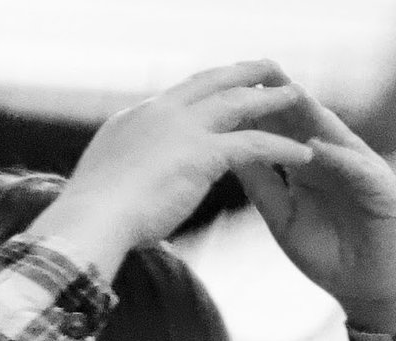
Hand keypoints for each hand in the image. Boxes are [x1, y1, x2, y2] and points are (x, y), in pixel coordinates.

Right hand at [36, 63, 314, 271]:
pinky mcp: (201, 153)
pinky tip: (305, 154)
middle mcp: (161, 113)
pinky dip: (281, 147)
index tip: (227, 83)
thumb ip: (129, 173)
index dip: (207, 87)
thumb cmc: (93, 215)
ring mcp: (181, 129)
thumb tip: (132, 187)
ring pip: (236, 103)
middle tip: (268, 67)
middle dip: (242, 72)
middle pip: (210, 81)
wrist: (89, 219)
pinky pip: (252, 144)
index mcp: (138, 117)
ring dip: (270, 98)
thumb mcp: (108, 182)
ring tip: (297, 95)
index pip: (180, 93)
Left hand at [237, 90, 395, 330]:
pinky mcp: (383, 188)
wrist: (369, 292)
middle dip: (284, 95)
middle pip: (307, 120)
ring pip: (334, 134)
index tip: (229, 89)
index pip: (284, 127)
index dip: (259, 107)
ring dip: (312, 114)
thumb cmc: (328, 258)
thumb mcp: (284, 220)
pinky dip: (337, 157)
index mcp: (311, 164)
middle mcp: (336, 159)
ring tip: (287, 94)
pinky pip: (357, 168)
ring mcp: (361, 170)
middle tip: (257, 71)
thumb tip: (229, 155)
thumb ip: (262, 187)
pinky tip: (316, 147)